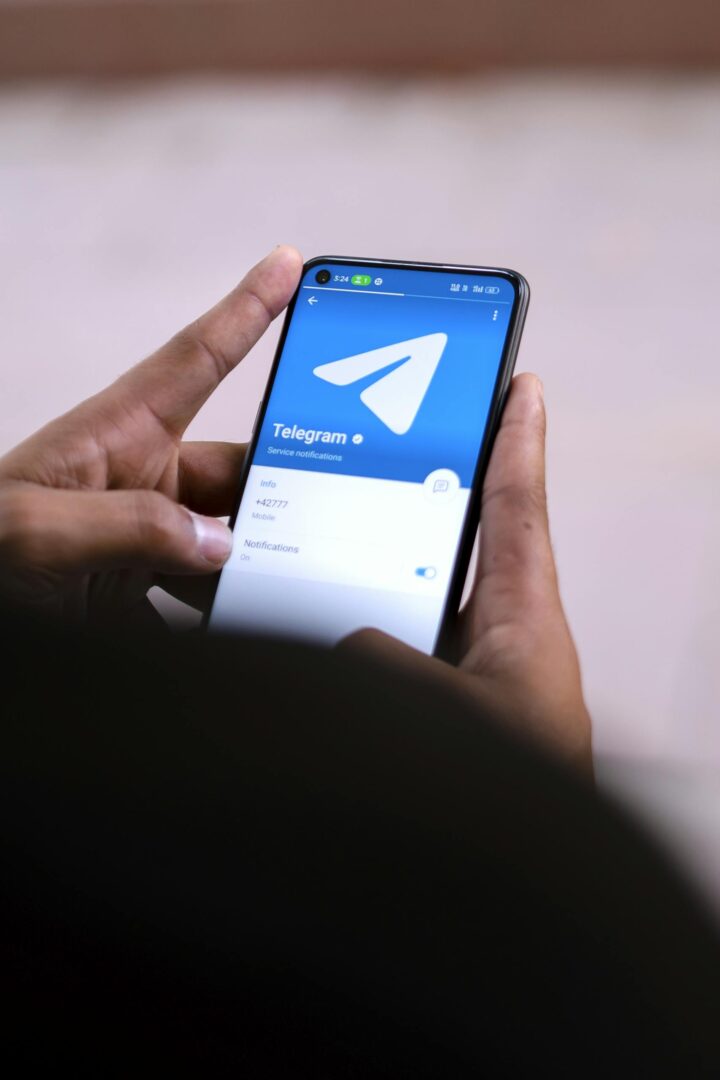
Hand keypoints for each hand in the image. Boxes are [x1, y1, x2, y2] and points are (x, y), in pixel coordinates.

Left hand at [0, 246, 302, 622]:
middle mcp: (139, 480)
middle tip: (327, 510)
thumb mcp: (36, 531)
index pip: (195, 360)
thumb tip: (214, 542)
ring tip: (279, 592)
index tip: (288, 266)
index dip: (246, 309)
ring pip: (227, 544)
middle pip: (236, 471)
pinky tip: (234, 632)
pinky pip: (201, 598)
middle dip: (281, 490)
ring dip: (251, 571)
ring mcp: (142, 537)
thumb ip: (127, 528)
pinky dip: (221, 616)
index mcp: (115, 436)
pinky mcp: (138, 587)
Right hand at [343, 375, 592, 772]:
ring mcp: (464, 674)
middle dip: (423, 497)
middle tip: (381, 449)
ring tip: (314, 544)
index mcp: (525, 621)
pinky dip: (353, 643)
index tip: (522, 383)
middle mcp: (496, 637)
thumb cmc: (520, 806)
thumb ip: (388, 665)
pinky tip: (309, 638)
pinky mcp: (436, 710)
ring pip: (409, 602)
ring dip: (370, 581)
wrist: (522, 892)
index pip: (519, 508)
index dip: (519, 441)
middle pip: (456, 543)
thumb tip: (342, 637)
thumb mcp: (452, 721)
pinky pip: (388, 655)